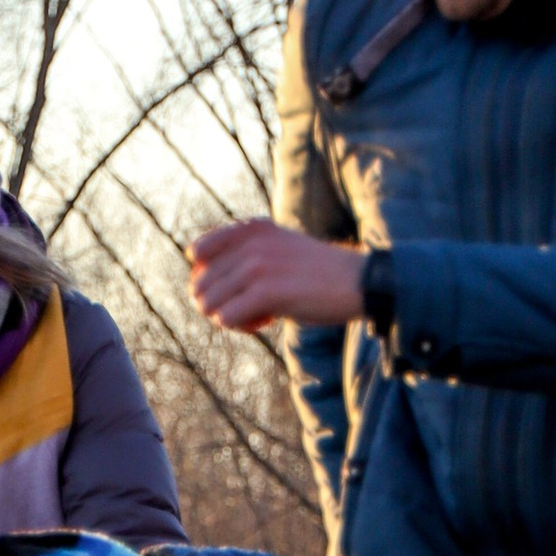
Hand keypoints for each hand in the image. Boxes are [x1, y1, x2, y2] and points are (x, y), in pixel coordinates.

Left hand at [188, 220, 366, 334]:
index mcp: (251, 228)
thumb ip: (243, 254)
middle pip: (200, 283)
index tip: (237, 287)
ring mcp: (257, 265)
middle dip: (219, 301)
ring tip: (258, 314)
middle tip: (250, 306)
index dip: (210, 277)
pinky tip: (267, 321)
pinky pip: (226, 318)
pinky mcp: (266, 292)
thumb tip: (198, 288)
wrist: (358, 282)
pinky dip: (241, 327)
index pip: (197, 252)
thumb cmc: (317, 272)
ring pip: (208, 303)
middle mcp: (250, 242)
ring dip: (229, 316)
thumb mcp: (278, 247)